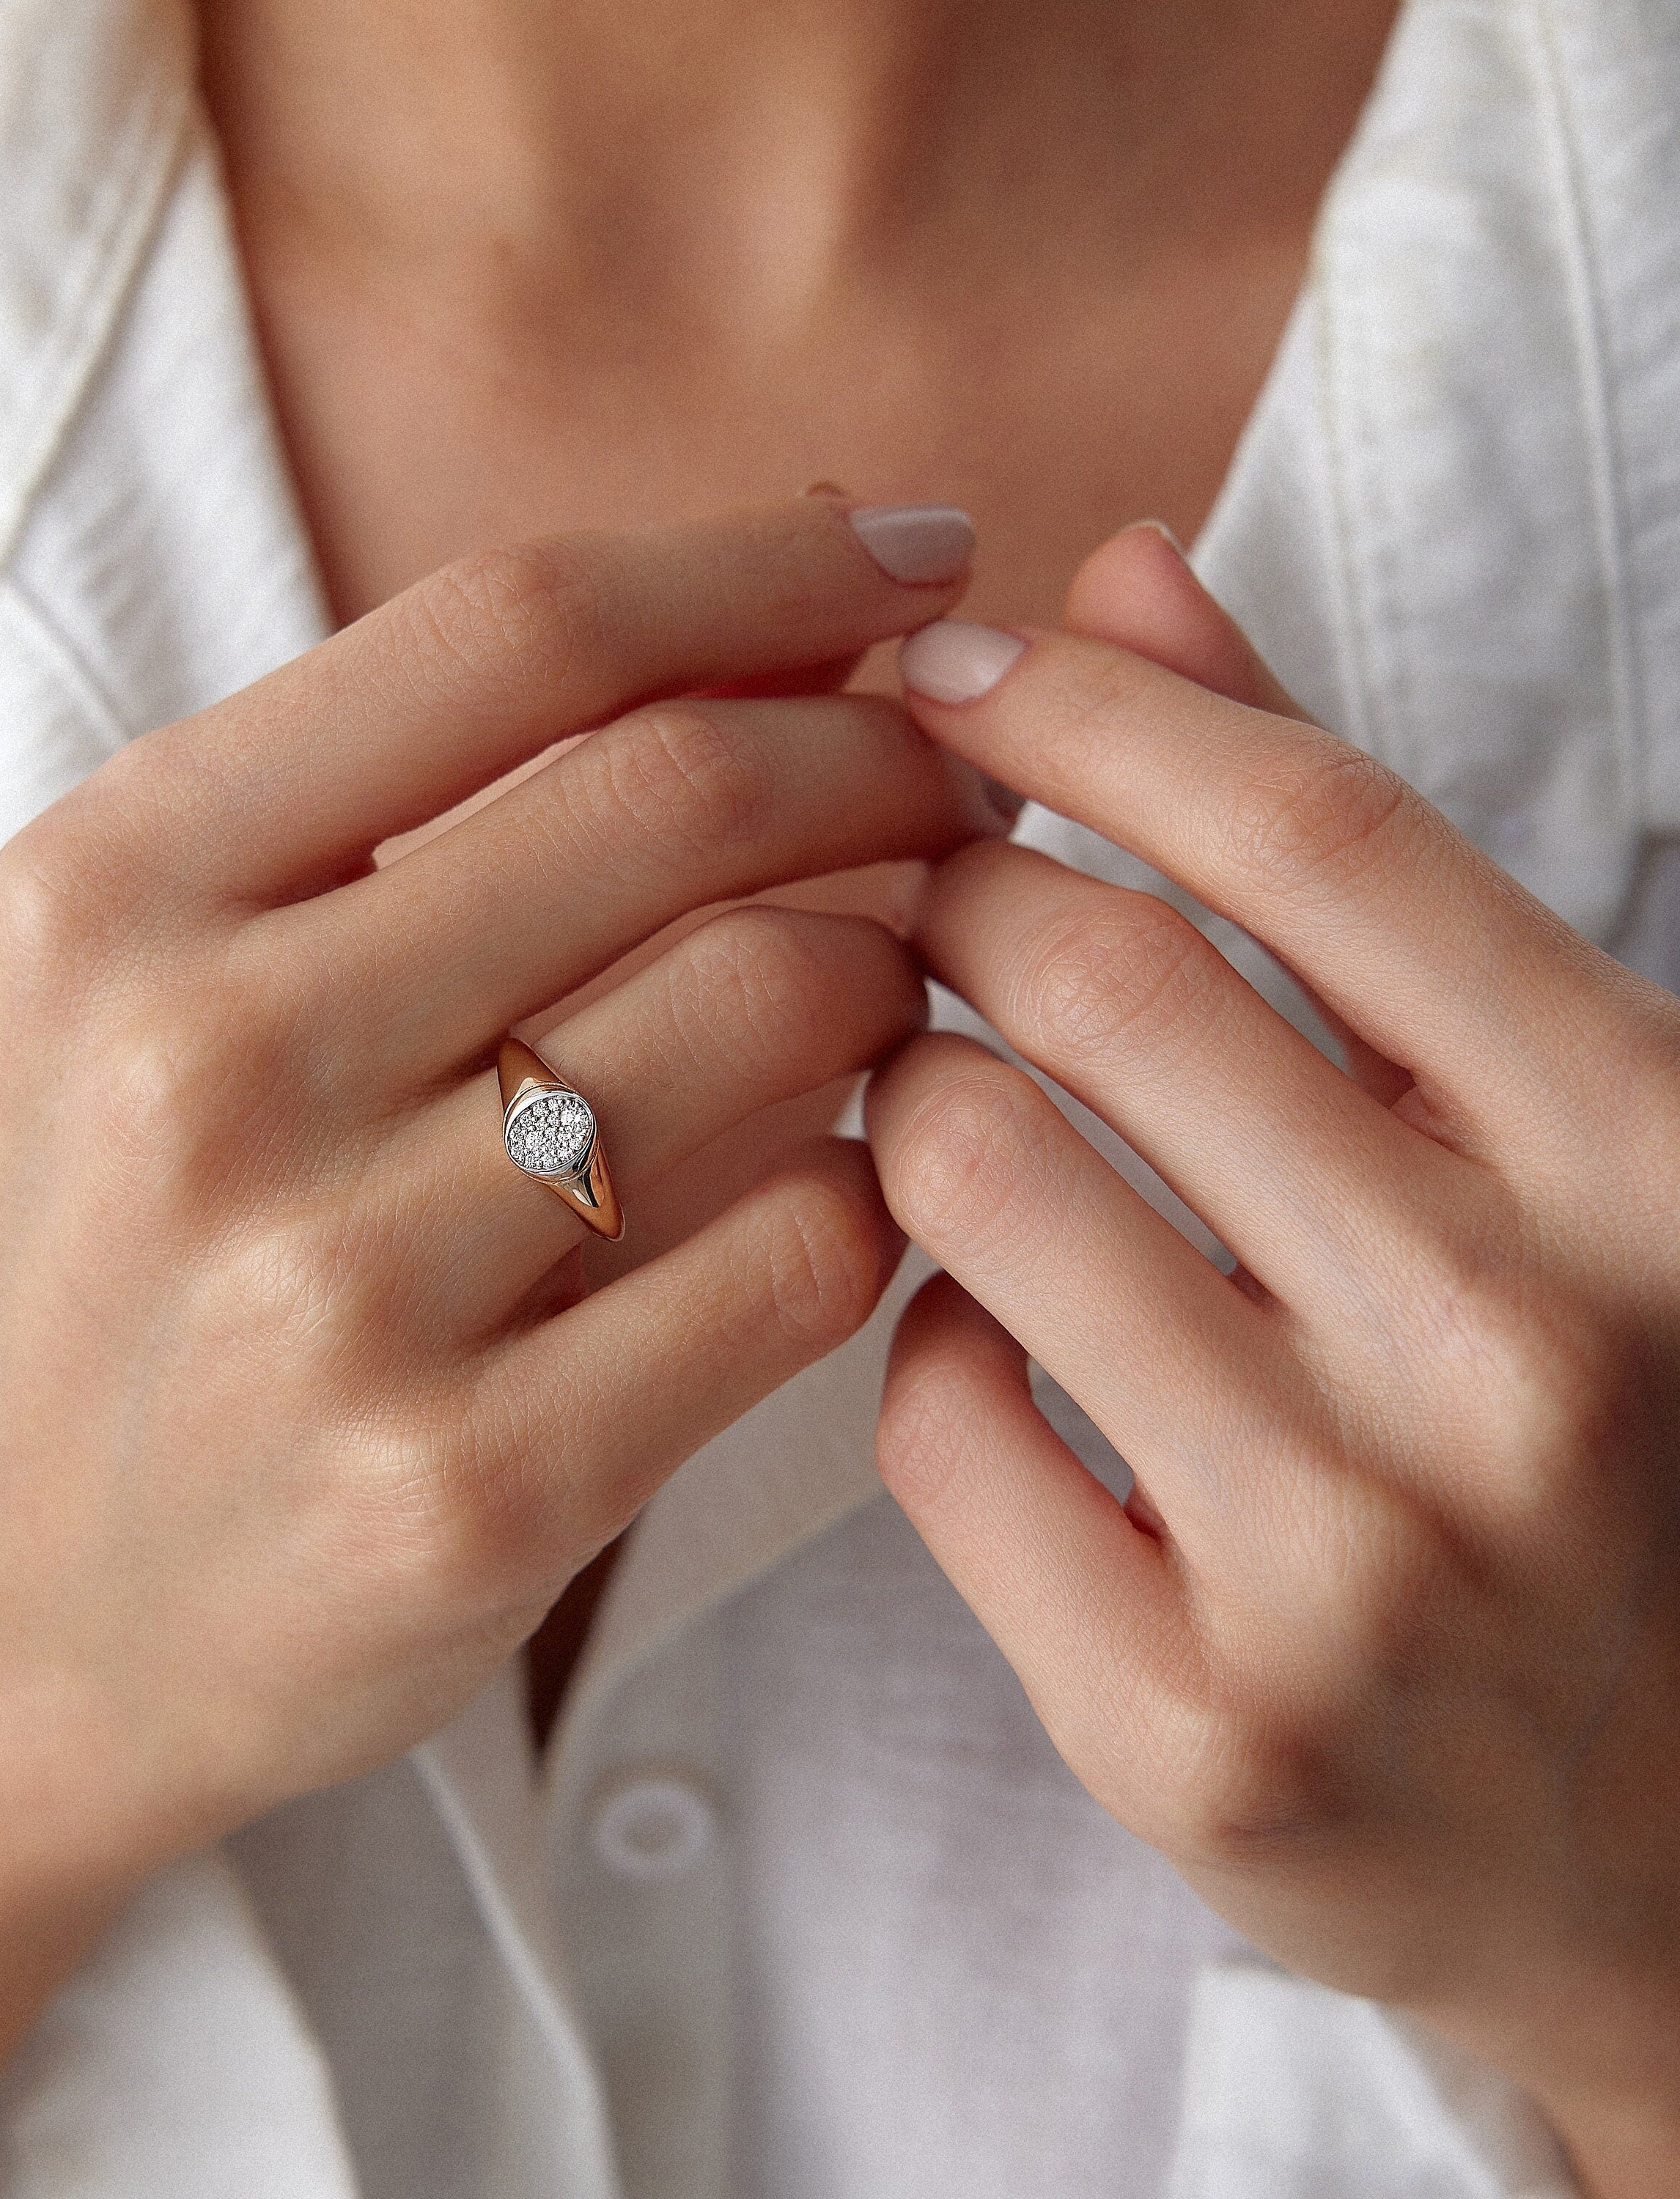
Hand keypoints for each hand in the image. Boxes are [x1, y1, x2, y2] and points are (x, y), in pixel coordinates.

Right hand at [0, 498, 998, 2198]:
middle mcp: (205, 1067)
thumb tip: (791, 622)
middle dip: (885, 757)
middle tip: (965, 785)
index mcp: (118, 885)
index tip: (916, 551)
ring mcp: (332, 1297)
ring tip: (909, 976)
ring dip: (904, 966)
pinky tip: (866, 1169)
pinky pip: (800, 1256)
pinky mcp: (465, 1494)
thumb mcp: (168, 971)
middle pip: (672, 799)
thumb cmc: (148, 1240)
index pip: (514, 629)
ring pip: (774, 1012)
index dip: (764, 563)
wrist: (45, 1603)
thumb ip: (413, 795)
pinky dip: (883, 1179)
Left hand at [864, 524, 1679, 2194]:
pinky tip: (986, 1332)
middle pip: (1103, 979)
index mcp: (1654, 1155)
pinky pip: (933, 1415)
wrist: (1653, 1843)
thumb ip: (1338, 854)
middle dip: (954, 888)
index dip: (1092, 710)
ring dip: (909, 1094)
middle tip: (913, 886)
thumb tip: (1128, 576)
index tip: (954, 670)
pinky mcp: (1194, 1727)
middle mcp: (1525, 1353)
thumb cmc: (1588, 1426)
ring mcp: (1356, 1563)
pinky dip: (922, 1330)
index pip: (1314, 833)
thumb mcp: (1537, 1122)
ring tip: (939, 1094)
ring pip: (968, 1177)